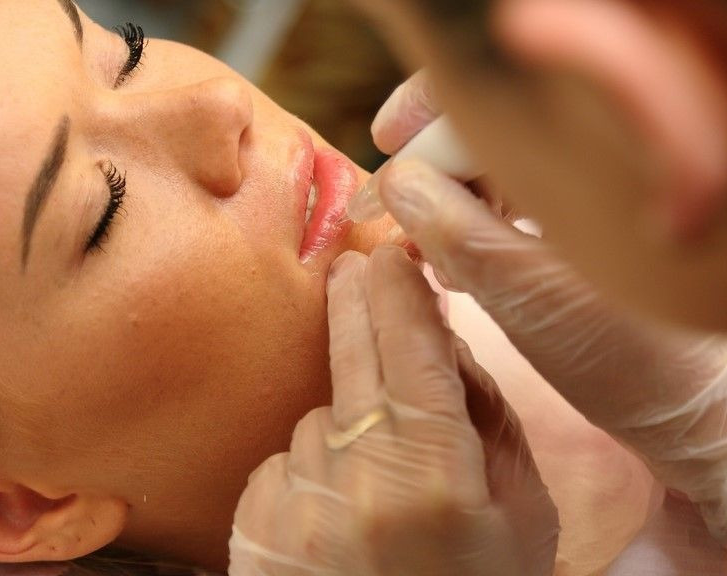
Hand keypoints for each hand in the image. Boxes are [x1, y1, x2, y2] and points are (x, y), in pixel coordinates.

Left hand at [228, 247, 558, 575]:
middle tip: (352, 267)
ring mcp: (297, 498)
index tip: (390, 254)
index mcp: (435, 474)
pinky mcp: (254, 518)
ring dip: (344, 420)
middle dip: (353, 300)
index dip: (399, 290)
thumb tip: (440, 341)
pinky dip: (312, 465)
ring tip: (372, 482)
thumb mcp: (518, 512)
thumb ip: (486, 418)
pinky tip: (334, 513)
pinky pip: (287, 457)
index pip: (412, 348)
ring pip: (321, 415)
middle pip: (350, 353)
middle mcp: (358, 478)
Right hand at [373, 71, 726, 543]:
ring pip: (493, 159)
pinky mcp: (577, 211)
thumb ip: (460, 234)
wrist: (684, 402)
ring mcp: (586, 180)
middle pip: (488, 123)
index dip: (427, 116)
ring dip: (446, 195)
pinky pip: (509, 190)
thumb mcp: (533, 297)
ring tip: (427, 249)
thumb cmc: (631, 356)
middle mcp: (594, 151)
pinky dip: (472, 215)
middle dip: (429, 163)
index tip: (382, 146)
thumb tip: (394, 177)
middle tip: (390, 208)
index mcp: (598, 150)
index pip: (495, 100)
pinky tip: (457, 257)